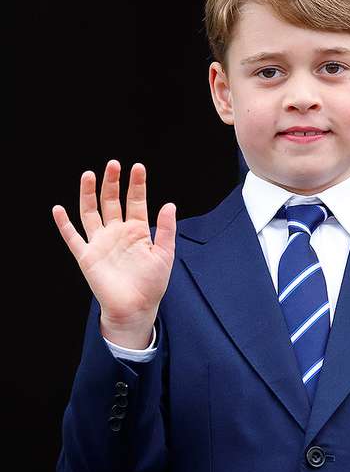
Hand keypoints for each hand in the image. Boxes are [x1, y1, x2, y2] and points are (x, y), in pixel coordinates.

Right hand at [52, 161, 176, 348]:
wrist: (135, 307)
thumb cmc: (152, 283)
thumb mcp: (165, 254)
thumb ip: (166, 229)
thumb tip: (170, 204)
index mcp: (137, 230)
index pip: (136, 201)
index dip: (136, 184)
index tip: (137, 167)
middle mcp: (117, 233)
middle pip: (111, 202)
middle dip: (112, 183)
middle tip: (113, 164)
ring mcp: (100, 243)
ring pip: (91, 213)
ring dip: (89, 195)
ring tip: (89, 175)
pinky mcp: (87, 256)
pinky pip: (73, 237)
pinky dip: (64, 224)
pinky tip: (58, 209)